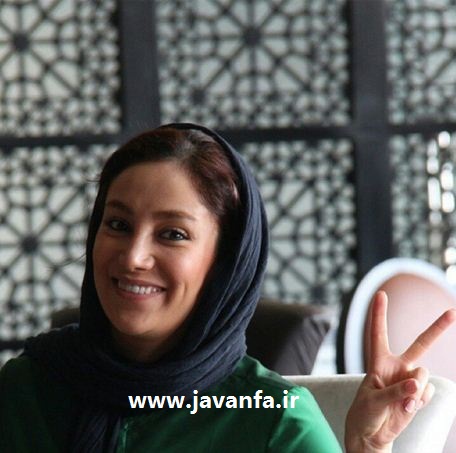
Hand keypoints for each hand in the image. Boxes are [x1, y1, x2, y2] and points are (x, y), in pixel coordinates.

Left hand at [345, 290, 455, 452]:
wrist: (372, 434)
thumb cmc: (365, 412)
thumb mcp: (373, 402)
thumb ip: (394, 392)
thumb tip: (416, 384)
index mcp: (378, 361)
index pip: (378, 333)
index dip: (379, 313)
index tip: (381, 293)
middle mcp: (397, 367)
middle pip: (420, 344)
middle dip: (437, 328)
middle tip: (453, 312)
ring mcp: (410, 381)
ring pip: (423, 375)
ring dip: (414, 390)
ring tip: (400, 403)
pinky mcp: (418, 396)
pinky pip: (427, 394)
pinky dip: (418, 403)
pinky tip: (406, 409)